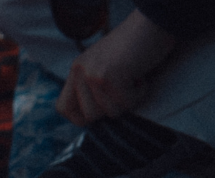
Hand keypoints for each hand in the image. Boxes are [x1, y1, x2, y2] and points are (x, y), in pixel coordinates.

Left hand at [57, 11, 176, 124]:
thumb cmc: (134, 45)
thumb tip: (90, 116)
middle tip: (122, 88)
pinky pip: (127, 103)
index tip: (100, 110)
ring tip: (132, 78)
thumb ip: (92, 87)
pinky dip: (139, 93)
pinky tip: (140, 75)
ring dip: (128, 100)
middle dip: (111, 109)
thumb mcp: (103, 65)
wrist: (152, 23)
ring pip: (110, 112)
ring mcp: (93, 74)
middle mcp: (80, 72)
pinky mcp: (109, 77)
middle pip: (89, 116)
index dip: (80, 117)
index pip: (62, 108)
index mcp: (76, 69)